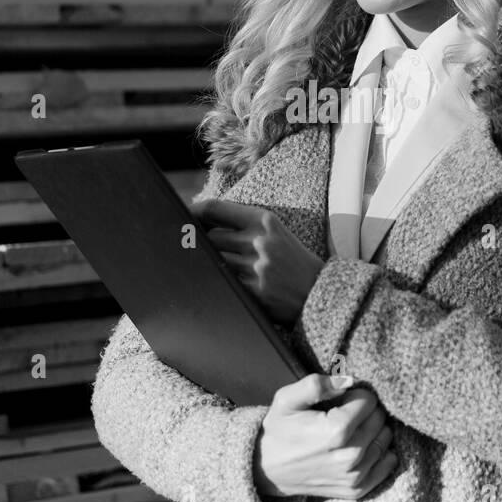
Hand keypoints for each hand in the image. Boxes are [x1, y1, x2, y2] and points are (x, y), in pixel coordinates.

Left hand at [191, 199, 324, 326]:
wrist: (320, 292)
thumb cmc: (292, 260)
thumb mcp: (274, 233)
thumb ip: (242, 225)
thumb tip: (198, 223)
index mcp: (263, 220)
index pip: (215, 209)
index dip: (192, 212)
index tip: (180, 216)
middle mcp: (259, 240)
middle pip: (210, 237)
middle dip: (203, 244)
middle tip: (196, 248)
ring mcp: (256, 266)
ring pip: (215, 260)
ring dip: (213, 265)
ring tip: (215, 268)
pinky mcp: (253, 291)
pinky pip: (224, 282)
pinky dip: (221, 282)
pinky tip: (223, 284)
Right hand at [253, 374, 398, 500]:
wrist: (265, 470)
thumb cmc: (277, 430)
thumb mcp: (287, 399)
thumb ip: (317, 384)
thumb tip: (349, 381)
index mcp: (336, 430)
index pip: (369, 400)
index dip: (354, 395)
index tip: (339, 401)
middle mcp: (350, 455)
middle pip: (380, 419)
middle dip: (365, 412)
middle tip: (344, 415)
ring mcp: (355, 475)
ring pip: (385, 439)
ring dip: (373, 431)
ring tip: (350, 431)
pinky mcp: (357, 489)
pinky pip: (387, 464)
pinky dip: (380, 452)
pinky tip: (361, 446)